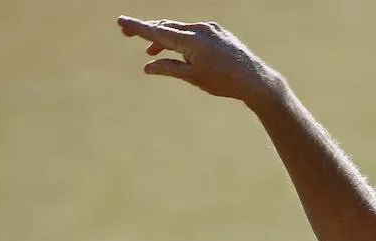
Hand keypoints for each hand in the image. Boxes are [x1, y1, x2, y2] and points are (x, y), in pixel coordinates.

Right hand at [117, 16, 281, 105]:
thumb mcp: (193, 78)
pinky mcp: (218, 31)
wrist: (254, 79)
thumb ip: (169, 69)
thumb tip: (148, 67)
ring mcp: (210, 28)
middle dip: (148, 32)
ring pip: (180, 29)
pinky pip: (194, 32)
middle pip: (167, 27)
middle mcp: (200, 29)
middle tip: (129, 34)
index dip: (138, 28)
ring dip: (166, 39)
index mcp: (191, 41)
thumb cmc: (224, 82)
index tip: (121, 21)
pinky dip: (183, 40)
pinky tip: (180, 51)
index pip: (158, 32)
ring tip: (152, 51)